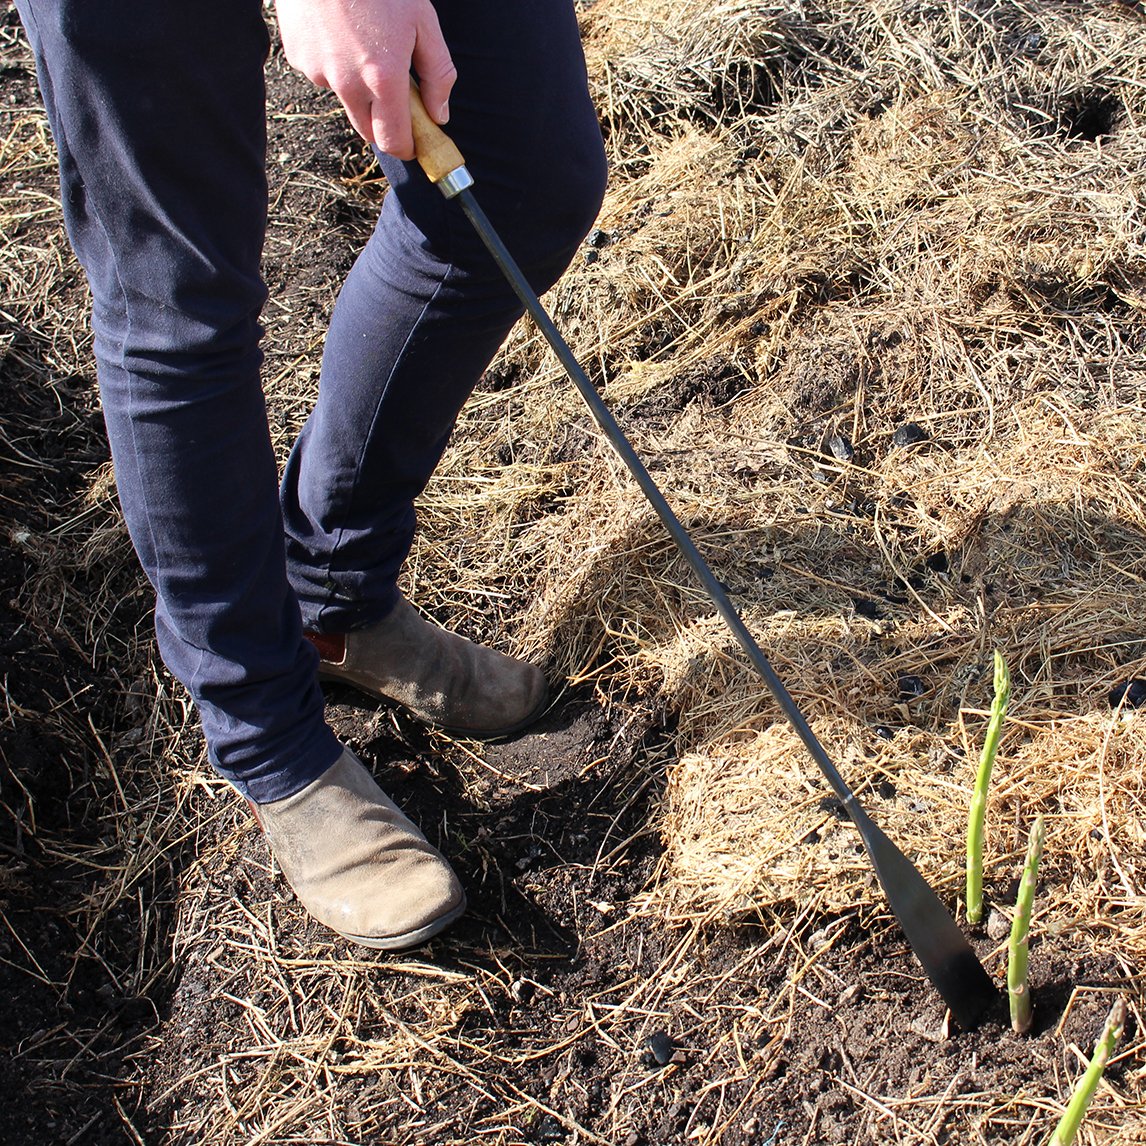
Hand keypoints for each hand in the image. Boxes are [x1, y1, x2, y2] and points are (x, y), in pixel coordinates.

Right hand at [274, 0, 455, 158]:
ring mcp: (318, 71)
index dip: (407, 147)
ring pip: (345, 98)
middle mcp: (348, 82)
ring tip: (363, 39)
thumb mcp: (423, 21)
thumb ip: (438, 74)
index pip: (393, 141)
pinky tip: (338, 29)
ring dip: (357, 85)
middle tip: (395, 92)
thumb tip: (440, 114)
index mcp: (383, 78)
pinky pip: (322, 72)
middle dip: (384, 122)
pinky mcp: (298, 57)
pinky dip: (334, 61)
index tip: (415, 141)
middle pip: (367, 130)